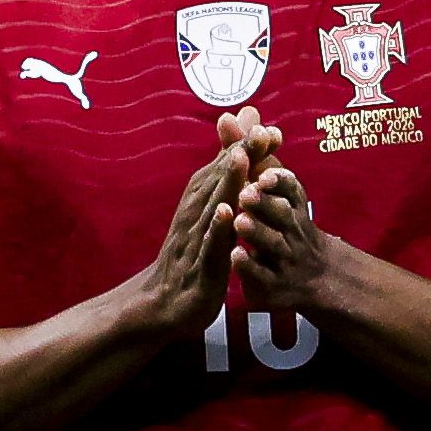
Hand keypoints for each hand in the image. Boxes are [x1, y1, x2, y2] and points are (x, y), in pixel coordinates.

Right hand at [126, 110, 286, 339]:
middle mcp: (196, 213)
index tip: (268, 126)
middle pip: (219, 177)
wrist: (162, 303)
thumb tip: (238, 147)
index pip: (225, 167)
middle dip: (241, 152)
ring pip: (213, 204)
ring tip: (242, 156)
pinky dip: (216, 226)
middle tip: (261, 129)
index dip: (247, 146)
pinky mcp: (198, 265)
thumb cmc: (190, 257)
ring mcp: (195, 238)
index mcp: (202, 200)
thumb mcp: (209, 217)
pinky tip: (226, 212)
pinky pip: (207, 243)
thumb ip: (224, 182)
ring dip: (227, 180)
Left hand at [223, 136, 330, 314]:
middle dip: (266, 203)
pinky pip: (263, 278)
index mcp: (293, 207)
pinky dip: (250, 268)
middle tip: (246, 192)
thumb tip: (242, 112)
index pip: (291, 189)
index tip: (264, 169)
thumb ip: (255, 152)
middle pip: (283, 216)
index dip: (279, 180)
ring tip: (239, 222)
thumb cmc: (286, 225)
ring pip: (273, 246)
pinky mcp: (275, 286)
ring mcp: (286, 259)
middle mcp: (294, 231)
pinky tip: (235, 259)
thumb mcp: (273, 189)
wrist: (315, 278)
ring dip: (258, 233)